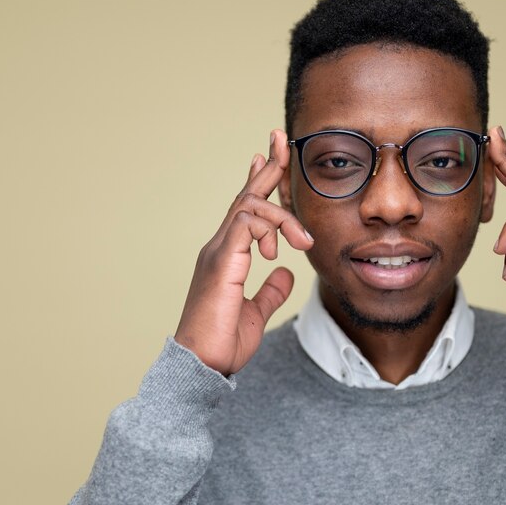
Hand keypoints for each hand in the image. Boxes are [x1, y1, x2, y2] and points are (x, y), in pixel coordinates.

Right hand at [174, 130, 313, 375]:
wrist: (202, 366)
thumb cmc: (222, 343)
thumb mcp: (256, 313)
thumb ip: (270, 291)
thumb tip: (286, 274)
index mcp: (228, 256)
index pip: (246, 210)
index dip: (260, 182)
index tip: (270, 156)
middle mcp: (220, 247)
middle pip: (246, 195)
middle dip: (267, 166)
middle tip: (280, 138)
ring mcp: (218, 252)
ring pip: (249, 206)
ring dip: (283, 215)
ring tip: (304, 243)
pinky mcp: (221, 262)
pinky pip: (246, 224)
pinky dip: (269, 226)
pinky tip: (282, 247)